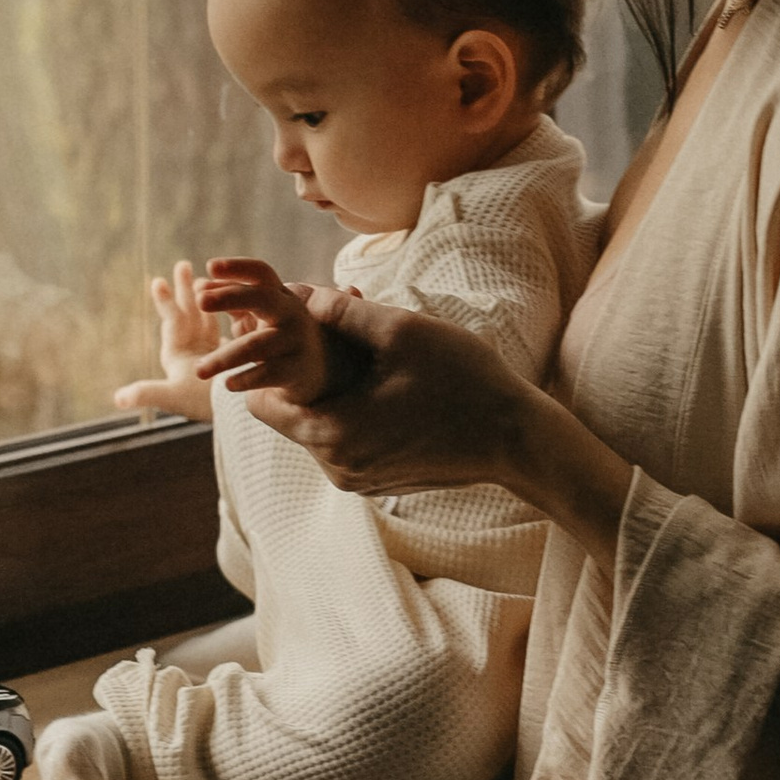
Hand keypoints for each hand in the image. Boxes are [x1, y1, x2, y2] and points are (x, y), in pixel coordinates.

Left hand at [111, 257, 226, 418]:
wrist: (234, 418)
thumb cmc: (203, 405)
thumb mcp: (172, 397)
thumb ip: (146, 393)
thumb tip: (117, 399)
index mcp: (178, 356)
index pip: (172, 323)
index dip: (165, 302)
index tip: (157, 282)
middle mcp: (191, 352)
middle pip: (187, 314)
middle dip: (184, 290)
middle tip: (182, 264)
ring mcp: (210, 352)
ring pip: (207, 317)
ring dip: (206, 296)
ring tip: (206, 276)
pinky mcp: (230, 354)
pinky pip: (227, 326)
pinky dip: (229, 310)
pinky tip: (236, 296)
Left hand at [193, 255, 335, 406]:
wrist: (314, 370)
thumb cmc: (275, 335)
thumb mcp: (254, 314)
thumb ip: (228, 299)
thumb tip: (199, 285)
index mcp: (278, 295)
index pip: (260, 273)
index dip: (237, 267)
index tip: (210, 266)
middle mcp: (290, 313)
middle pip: (263, 298)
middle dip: (230, 296)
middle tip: (199, 302)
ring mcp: (295, 341)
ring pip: (257, 345)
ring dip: (225, 357)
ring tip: (199, 370)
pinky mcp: (296, 370)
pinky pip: (268, 373)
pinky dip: (246, 379)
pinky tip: (228, 384)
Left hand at [224, 286, 636, 574]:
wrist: (518, 439)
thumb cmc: (465, 381)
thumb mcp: (402, 332)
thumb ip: (343, 314)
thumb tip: (300, 296)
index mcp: (331, 433)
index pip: (261, 403)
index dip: (266, 364)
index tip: (283, 334)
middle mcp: (336, 467)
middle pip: (292, 414)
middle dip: (305, 373)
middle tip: (329, 333)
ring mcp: (358, 480)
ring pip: (322, 427)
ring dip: (334, 391)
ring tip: (366, 353)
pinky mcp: (378, 483)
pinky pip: (348, 442)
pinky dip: (355, 413)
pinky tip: (385, 383)